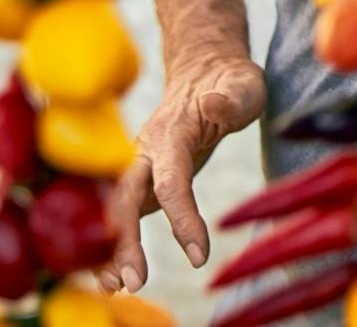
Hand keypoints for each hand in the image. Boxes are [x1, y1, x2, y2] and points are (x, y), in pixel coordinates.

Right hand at [97, 54, 264, 293]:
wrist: (205, 71)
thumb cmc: (231, 82)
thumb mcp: (244, 84)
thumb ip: (233, 97)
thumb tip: (215, 102)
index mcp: (173, 131)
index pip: (172, 179)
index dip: (182, 217)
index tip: (199, 255)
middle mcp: (146, 149)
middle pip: (127, 197)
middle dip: (125, 240)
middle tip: (133, 281)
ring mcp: (140, 164)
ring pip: (118, 209)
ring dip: (112, 248)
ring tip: (116, 286)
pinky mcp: (142, 179)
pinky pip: (124, 214)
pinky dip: (115, 244)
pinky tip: (114, 275)